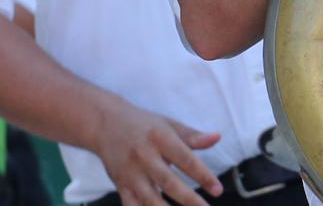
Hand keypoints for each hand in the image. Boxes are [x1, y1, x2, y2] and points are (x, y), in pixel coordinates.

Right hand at [93, 95, 223, 203]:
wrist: (105, 124)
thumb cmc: (144, 125)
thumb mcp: (168, 124)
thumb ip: (193, 136)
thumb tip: (217, 138)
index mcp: (160, 138)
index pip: (185, 159)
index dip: (203, 176)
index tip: (217, 189)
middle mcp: (144, 156)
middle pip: (168, 182)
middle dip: (189, 200)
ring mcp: (130, 173)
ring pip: (150, 199)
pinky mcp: (120, 185)